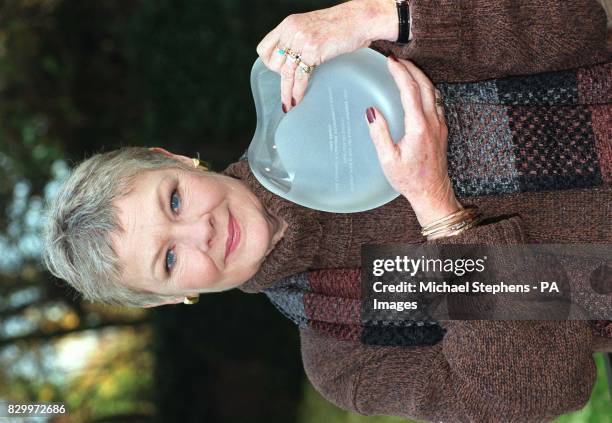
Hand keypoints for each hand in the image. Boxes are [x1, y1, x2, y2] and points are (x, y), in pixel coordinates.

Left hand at [256, 0, 396, 112]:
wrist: (359, 20)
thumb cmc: (340, 25)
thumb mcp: (311, 27)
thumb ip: (298, 40)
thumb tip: (291, 61)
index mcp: (288, 24)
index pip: (264, 48)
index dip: (268, 63)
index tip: (276, 72)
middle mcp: (292, 31)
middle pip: (273, 63)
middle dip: (280, 77)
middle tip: (289, 85)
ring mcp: (302, 41)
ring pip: (285, 73)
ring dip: (286, 92)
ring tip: (288, 104)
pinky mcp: (313, 52)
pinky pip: (300, 77)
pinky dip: (297, 92)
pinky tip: (297, 101)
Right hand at [365, 56, 461, 227]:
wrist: (432, 192)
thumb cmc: (409, 179)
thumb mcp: (388, 159)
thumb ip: (380, 134)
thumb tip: (371, 111)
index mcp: (419, 127)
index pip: (410, 91)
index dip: (400, 73)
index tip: (390, 61)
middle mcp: (433, 122)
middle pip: (425, 85)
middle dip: (411, 68)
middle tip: (397, 59)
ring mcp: (440, 125)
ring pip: (433, 91)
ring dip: (420, 77)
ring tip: (406, 69)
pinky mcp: (442, 130)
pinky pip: (436, 101)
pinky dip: (426, 89)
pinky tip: (418, 90)